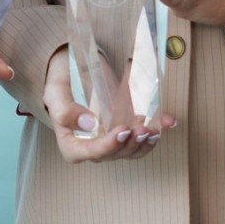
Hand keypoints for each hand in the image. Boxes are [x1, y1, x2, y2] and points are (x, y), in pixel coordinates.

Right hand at [40, 48, 174, 163]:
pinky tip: (168, 121)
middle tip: (143, 129)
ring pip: (131, 150)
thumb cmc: (60, 83)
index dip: (108, 147)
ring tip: (154, 129)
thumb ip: (66, 111)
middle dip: (131, 144)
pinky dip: (157, 129)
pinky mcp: (125, 130)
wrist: (71, 69)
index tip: (121, 130)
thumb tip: (89, 124)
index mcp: (73, 144)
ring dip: (145, 143)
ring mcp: (111, 139)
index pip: (91, 153)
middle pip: (115, 154)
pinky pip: (142, 136)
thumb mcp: (55, 93)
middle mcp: (93, 146)